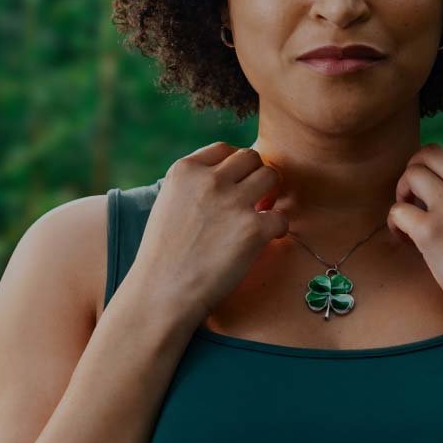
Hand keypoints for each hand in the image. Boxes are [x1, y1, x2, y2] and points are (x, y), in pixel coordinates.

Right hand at [129, 141, 287, 328]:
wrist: (161, 293)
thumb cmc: (163, 256)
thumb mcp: (167, 204)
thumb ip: (193, 186)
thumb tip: (228, 179)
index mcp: (184, 170)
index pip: (224, 149)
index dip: (234, 167)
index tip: (233, 186)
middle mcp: (209, 180)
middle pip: (251, 158)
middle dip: (254, 177)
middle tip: (250, 201)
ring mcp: (233, 202)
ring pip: (271, 177)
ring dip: (269, 195)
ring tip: (258, 216)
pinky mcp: (253, 229)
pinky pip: (281, 217)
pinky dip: (276, 230)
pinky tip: (261, 241)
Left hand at [388, 143, 442, 331]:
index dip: (437, 170)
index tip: (437, 193)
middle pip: (427, 154)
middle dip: (414, 172)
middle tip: (414, 200)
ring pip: (410, 174)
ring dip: (402, 194)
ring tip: (409, 219)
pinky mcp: (431, 231)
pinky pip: (397, 211)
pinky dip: (395, 224)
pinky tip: (405, 239)